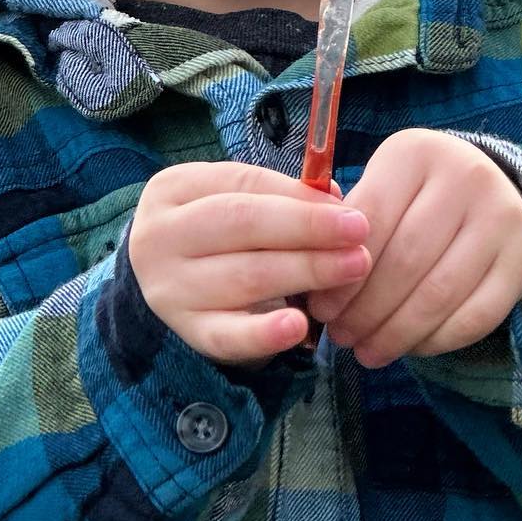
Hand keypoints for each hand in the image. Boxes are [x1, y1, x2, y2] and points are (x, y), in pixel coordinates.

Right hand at [128, 163, 370, 367]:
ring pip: (243, 277)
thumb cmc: (216, 231)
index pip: (244, 184)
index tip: (349, 209)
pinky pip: (226, 336)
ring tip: (352, 269)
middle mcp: (161, 235)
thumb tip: (336, 201)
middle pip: (241, 225)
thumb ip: (282, 196)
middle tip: (360, 235)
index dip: (300, 197)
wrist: (166, 276)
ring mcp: (169, 286)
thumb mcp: (234, 199)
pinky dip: (263, 333)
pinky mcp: (186, 330)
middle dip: (308, 229)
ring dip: (305, 272)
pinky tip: (299, 327)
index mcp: (174, 188)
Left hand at [306, 130, 521, 368]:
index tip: (320, 309)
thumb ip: (348, 225)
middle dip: (366, 310)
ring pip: (438, 293)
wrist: (499, 192)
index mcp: (416, 153)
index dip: (341, 274)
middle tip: (343, 337)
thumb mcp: (385, 186)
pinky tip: (412, 347)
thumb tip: (315, 285)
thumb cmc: (420, 195)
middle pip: (405, 261)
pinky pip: (476, 316)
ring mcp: (501, 218)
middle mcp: (465, 177)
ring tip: (370, 351)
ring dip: (397, 333)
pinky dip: (437, 340)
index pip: (370, 220)